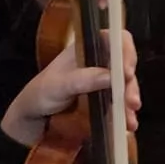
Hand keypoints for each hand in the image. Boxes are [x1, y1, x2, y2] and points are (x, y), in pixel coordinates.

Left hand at [2, 29, 140, 145]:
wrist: (32, 119)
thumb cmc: (40, 94)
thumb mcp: (58, 85)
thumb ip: (83, 79)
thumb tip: (112, 76)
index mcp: (86, 48)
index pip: (113, 38)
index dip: (125, 51)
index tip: (126, 72)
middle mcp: (98, 61)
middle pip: (124, 63)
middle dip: (130, 82)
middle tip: (131, 101)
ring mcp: (102, 80)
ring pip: (126, 84)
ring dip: (130, 100)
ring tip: (130, 119)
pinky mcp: (104, 98)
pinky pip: (120, 102)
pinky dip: (126, 113)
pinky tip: (128, 125)